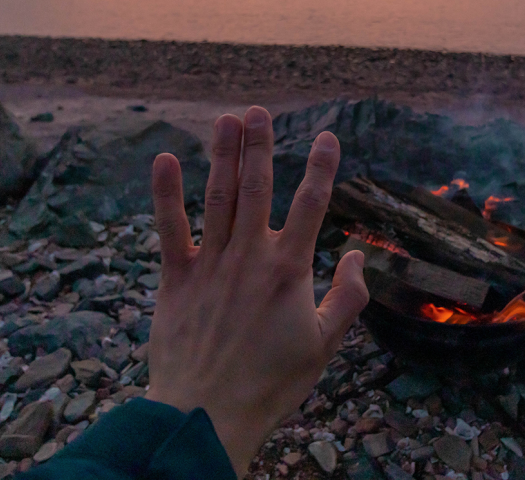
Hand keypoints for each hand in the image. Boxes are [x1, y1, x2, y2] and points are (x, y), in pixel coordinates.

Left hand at [144, 106, 368, 474]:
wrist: (209, 414)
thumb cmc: (272, 382)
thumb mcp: (325, 345)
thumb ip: (348, 298)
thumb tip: (359, 256)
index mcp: (289, 270)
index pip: (311, 205)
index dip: (321, 167)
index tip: (327, 137)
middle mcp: (250, 257)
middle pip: (257, 188)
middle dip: (259, 146)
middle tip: (258, 111)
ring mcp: (210, 265)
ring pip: (218, 197)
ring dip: (222, 155)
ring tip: (226, 119)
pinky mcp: (176, 279)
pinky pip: (170, 228)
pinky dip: (166, 194)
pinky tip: (164, 159)